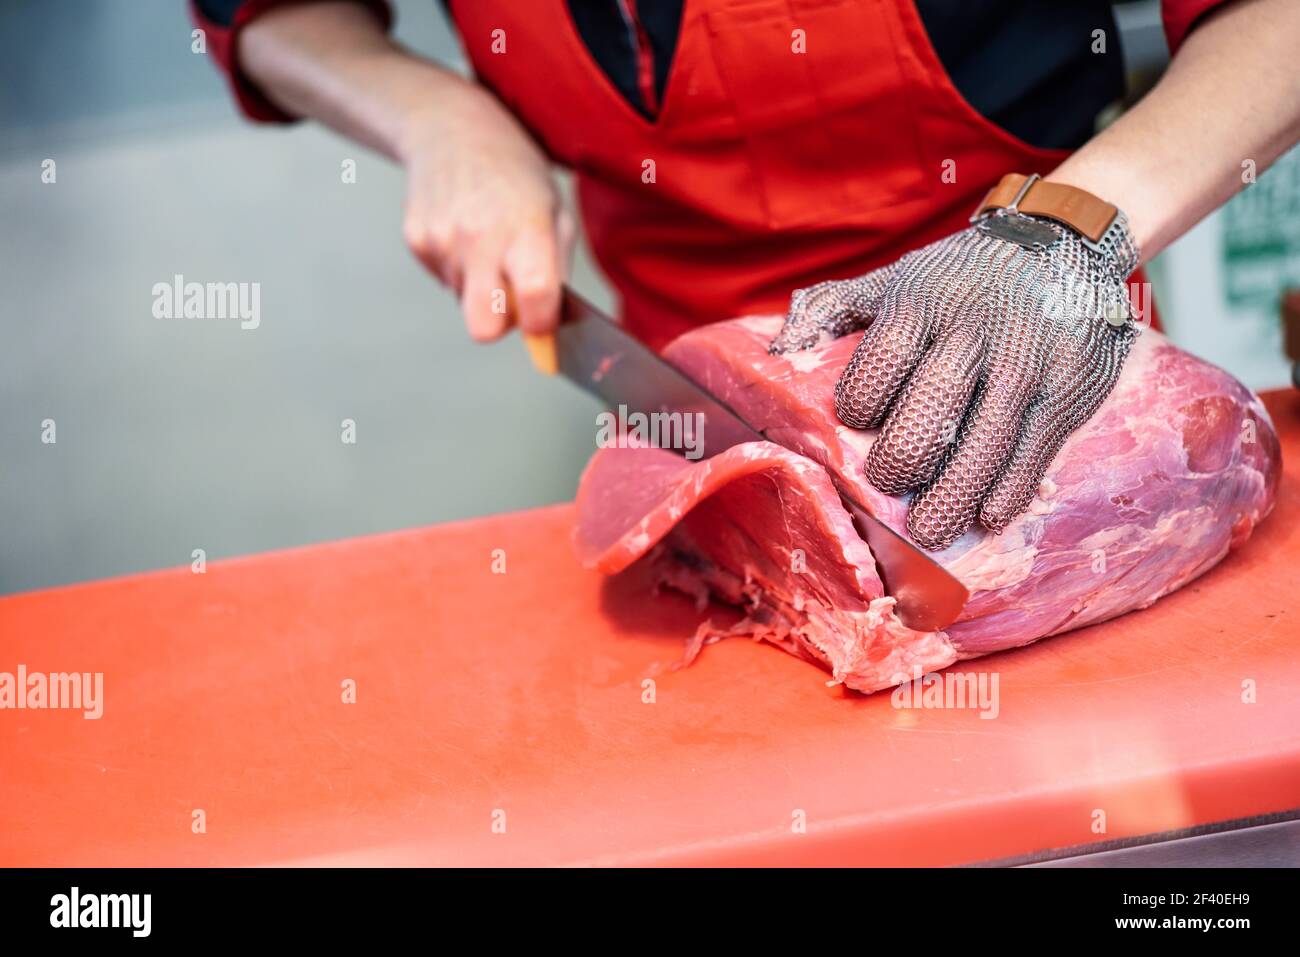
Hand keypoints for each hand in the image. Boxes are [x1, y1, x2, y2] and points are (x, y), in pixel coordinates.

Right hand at [398, 90, 574, 340]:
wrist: (450, 127)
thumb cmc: (515, 172)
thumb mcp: (555, 210)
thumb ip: (557, 270)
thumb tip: (550, 329)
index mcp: (526, 229)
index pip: (535, 298)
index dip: (541, 324)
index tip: (543, 320)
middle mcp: (481, 237)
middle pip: (483, 328)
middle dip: (499, 324)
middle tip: (511, 295)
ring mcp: (443, 240)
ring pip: (464, 301)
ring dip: (480, 283)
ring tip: (486, 238)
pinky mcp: (416, 240)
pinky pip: (443, 278)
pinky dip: (457, 265)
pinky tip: (462, 229)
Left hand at [771, 210, 1139, 549]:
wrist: (1063, 246)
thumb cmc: (960, 278)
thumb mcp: (899, 277)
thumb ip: (837, 308)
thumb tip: (779, 350)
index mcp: (924, 301)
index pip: (888, 354)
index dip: (865, 396)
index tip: (856, 422)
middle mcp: (977, 331)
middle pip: (936, 400)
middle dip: (906, 453)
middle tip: (887, 485)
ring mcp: (1028, 362)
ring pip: (989, 436)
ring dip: (956, 491)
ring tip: (929, 530)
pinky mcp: (1068, 390)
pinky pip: (1036, 448)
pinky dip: (1012, 488)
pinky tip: (988, 516)